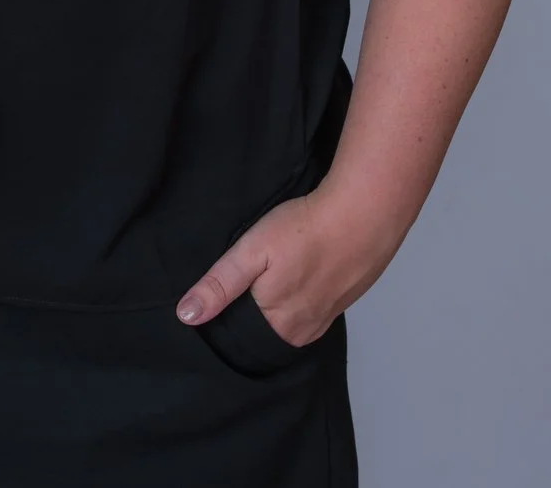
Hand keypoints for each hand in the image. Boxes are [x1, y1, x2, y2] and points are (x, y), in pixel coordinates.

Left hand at [173, 187, 403, 346]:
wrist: (364, 213)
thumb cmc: (305, 229)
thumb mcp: (251, 253)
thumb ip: (219, 286)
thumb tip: (186, 316)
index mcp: (279, 326)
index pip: (240, 337)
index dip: (226, 316)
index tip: (221, 292)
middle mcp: (304, 331)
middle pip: (266, 331)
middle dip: (251, 311)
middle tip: (249, 276)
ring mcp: (327, 317)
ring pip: (289, 319)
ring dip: (279, 301)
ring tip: (274, 272)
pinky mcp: (342, 300)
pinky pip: (311, 307)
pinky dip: (301, 293)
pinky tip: (298, 271)